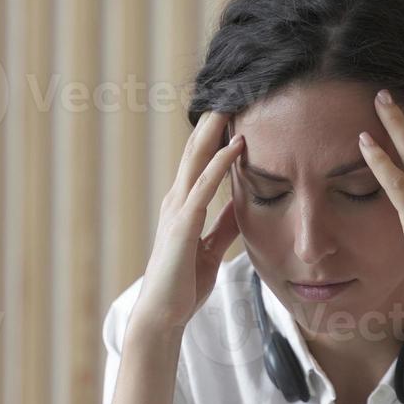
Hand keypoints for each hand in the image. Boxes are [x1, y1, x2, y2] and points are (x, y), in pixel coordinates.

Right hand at [129, 110, 246, 338]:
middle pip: (195, 151)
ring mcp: (177, 211)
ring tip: (232, 101)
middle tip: (231, 89)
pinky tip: (237, 144)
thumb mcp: (211, 249)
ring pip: (196, 159)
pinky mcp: (182, 225)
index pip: (199, 161)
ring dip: (215, 130)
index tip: (234, 109)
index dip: (215, 135)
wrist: (162, 315)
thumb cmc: (183, 285)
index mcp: (183, 206)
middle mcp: (176, 201)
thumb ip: (224, 225)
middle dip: (212, 121)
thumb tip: (241, 205)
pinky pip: (204, 187)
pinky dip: (221, 163)